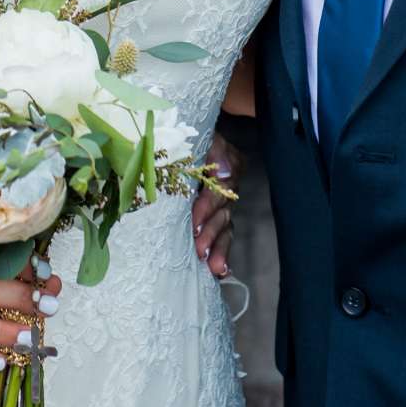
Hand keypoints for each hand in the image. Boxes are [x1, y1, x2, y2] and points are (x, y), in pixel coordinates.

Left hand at [191, 133, 238, 277]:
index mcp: (226, 163)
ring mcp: (222, 202)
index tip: (195, 223)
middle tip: (200, 250)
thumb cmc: (185, 137)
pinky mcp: (215, 215)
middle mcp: (227, 184)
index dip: (208, 206)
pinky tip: (221, 270)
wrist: (178, 137)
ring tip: (213, 267)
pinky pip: (222, 235)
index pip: (220, 188)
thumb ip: (214, 150)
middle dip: (211, 233)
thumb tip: (225, 172)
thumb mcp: (201, 136)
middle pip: (223, 211)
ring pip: (224, 227)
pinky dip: (221, 253)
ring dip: (219, 248)